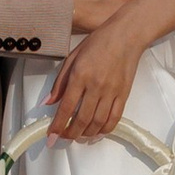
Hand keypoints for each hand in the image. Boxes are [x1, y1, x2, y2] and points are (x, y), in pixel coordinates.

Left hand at [49, 14, 143, 144]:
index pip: (66, 107)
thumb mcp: (72, 58)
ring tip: (77, 136)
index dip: (57, 125)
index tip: (51, 136)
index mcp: (80, 75)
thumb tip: (48, 103)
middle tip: (63, 138)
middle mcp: (96, 86)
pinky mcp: (124, 95)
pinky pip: (114, 119)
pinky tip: (96, 132)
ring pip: (97, 123)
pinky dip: (104, 130)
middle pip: (82, 120)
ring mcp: (111, 92)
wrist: (125, 36)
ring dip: (86, 134)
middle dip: (70, 134)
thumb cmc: (98, 42)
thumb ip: (60, 82)